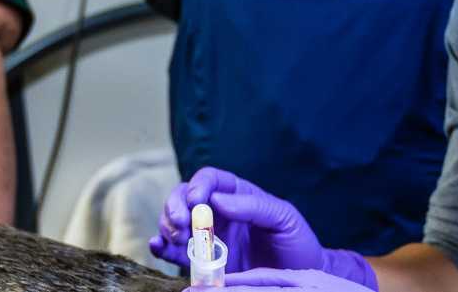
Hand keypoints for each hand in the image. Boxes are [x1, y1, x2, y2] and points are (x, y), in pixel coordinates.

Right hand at [149, 167, 375, 288]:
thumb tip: (217, 200)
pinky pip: (174, 251)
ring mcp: (207, 237)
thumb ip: (254, 206)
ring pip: (174, 222)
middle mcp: (217, 212)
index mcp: (237, 195)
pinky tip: (158, 247)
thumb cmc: (296, 244)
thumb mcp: (284, 218)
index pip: (209, 179)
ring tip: (177, 238)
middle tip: (182, 224)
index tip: (197, 202)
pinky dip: (161, 247)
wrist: (299, 278)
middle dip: (175, 207)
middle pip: (183, 197)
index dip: (198, 186)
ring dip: (167, 226)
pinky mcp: (201, 261)